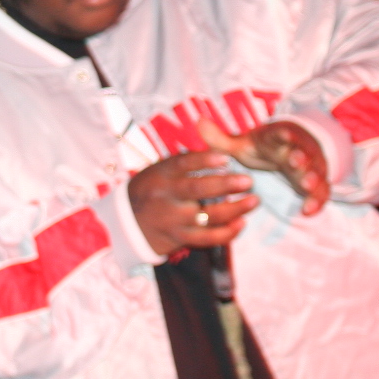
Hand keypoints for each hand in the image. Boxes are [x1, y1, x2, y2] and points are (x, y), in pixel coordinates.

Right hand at [128, 150, 257, 256]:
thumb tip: (214, 139)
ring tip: (254, 200)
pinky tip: (241, 224)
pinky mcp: (179, 238)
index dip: (204, 160)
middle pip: (196, 190)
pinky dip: (226, 233)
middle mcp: (165, 197)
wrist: (125, 224)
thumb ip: (185, 161)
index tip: (226, 158)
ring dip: (234, 209)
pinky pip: (206, 239)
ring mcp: (172, 220)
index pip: (182, 164)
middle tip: (248, 181)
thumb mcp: (159, 171)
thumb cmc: (151, 191)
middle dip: (225, 185)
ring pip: (207, 216)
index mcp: (160, 175)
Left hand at [196, 118, 328, 215]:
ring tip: (307, 187)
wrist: (291, 151)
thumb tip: (198, 122)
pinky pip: (321, 193)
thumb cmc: (263, 147)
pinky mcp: (316, 184)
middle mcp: (299, 150)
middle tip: (296, 164)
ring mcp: (310, 167)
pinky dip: (317, 201)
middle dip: (302, 158)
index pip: (284, 133)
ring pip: (317, 172)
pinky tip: (309, 211)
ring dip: (313, 179)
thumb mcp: (242, 144)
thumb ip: (221, 139)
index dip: (285, 134)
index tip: (283, 136)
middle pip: (304, 152)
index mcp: (280, 138)